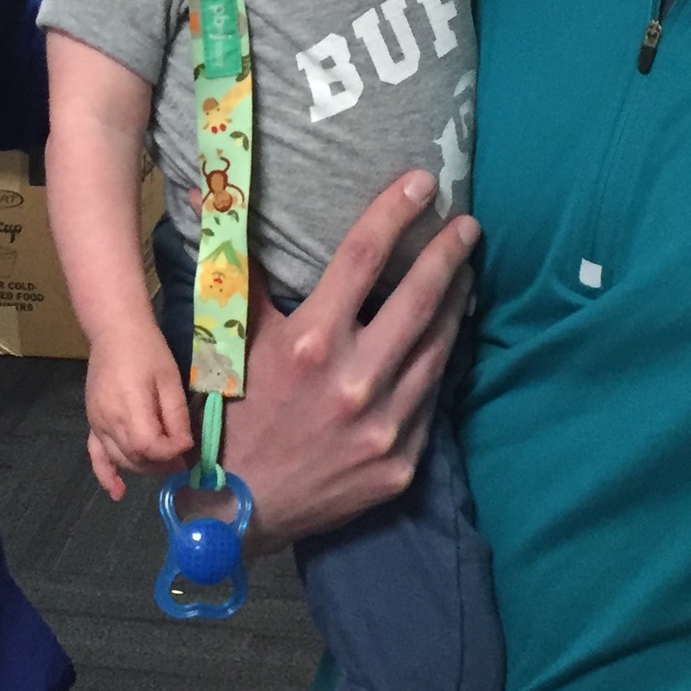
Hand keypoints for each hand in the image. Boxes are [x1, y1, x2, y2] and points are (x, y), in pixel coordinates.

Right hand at [84, 321, 193, 501]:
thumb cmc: (148, 351)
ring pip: (122, 460)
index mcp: (130, 408)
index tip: (187, 446)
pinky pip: (96, 455)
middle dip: (161, 463)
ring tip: (163, 461)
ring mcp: (96, 423)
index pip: (151, 447)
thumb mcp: (170, 380)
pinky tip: (118, 493)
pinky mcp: (92, 422)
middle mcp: (108, 421)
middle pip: (136, 458)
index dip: (172, 453)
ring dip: (144, 467)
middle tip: (181, 457)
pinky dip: (106, 475)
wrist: (115, 331)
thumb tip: (183, 448)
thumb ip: (176, 416)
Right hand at [213, 170, 475, 553]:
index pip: (362, 258)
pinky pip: (429, 399)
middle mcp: (353, 380)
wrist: (234, 508)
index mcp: (309, 343)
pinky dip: (439, 362)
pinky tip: (445, 340)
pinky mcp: (400, 461)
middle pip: (417, 299)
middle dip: (447, 254)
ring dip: (455, 305)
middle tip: (467, 225)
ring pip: (436, 348)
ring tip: (465, 274)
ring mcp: (383, 424)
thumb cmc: (228, 414)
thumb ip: (241, 276)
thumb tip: (223, 206)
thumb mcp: (229, 342)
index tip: (422, 182)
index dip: (394, 212)